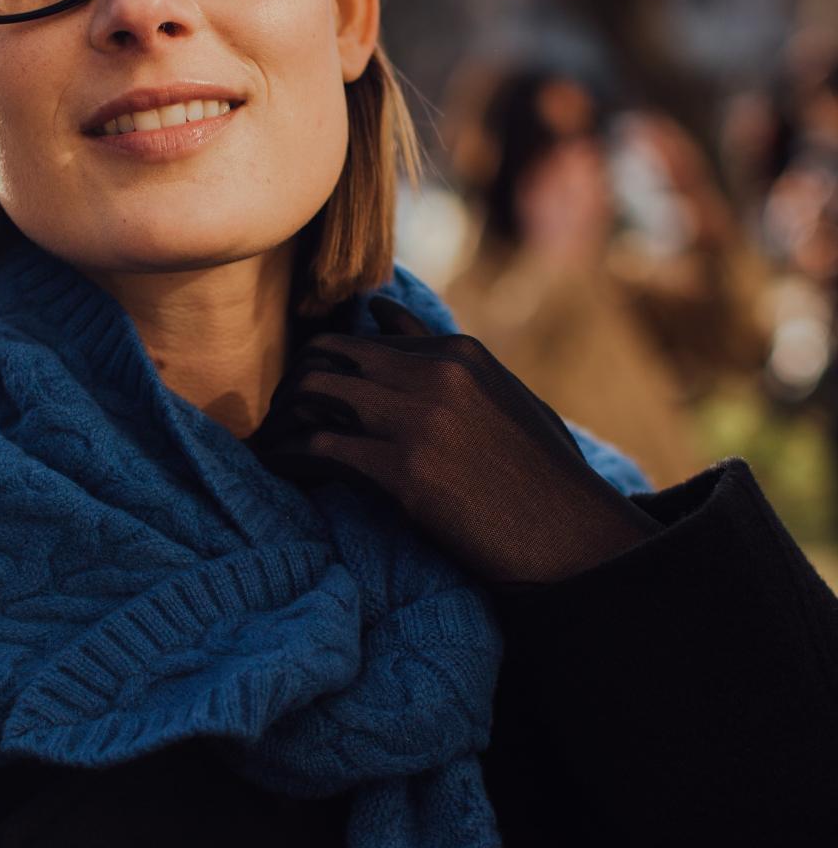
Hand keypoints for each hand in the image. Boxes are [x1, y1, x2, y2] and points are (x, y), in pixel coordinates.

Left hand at [254, 299, 658, 583]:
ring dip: (281, 419)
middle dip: (292, 385)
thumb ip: (437, 350)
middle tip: (281, 420)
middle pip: (325, 354)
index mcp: (457, 351)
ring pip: (312, 391)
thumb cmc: (540, 474)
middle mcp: (434, 373)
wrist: (575, 540)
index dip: (322, 367)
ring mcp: (418, 419)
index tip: (303, 399)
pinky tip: (279, 469)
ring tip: (273, 445)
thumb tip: (377, 308)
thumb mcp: (499, 395)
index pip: (359, 337)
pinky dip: (286, 455)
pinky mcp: (404, 471)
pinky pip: (317, 447)